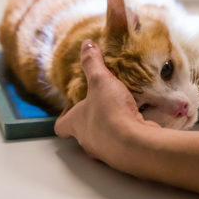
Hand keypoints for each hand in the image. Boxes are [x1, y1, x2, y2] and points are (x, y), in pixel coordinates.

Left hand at [55, 40, 157, 164]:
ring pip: (103, 138)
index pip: (61, 125)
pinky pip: (122, 142)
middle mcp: (87, 141)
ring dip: (110, 125)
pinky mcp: (124, 153)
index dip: (64, 115)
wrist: (135, 143)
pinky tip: (137, 118)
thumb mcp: (100, 81)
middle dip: (91, 117)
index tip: (72, 103)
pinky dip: (127, 131)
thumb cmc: (110, 113)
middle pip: (82, 131)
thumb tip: (86, 45)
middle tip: (101, 101)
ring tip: (122, 108)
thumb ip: (93, 63)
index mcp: (76, 124)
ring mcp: (105, 151)